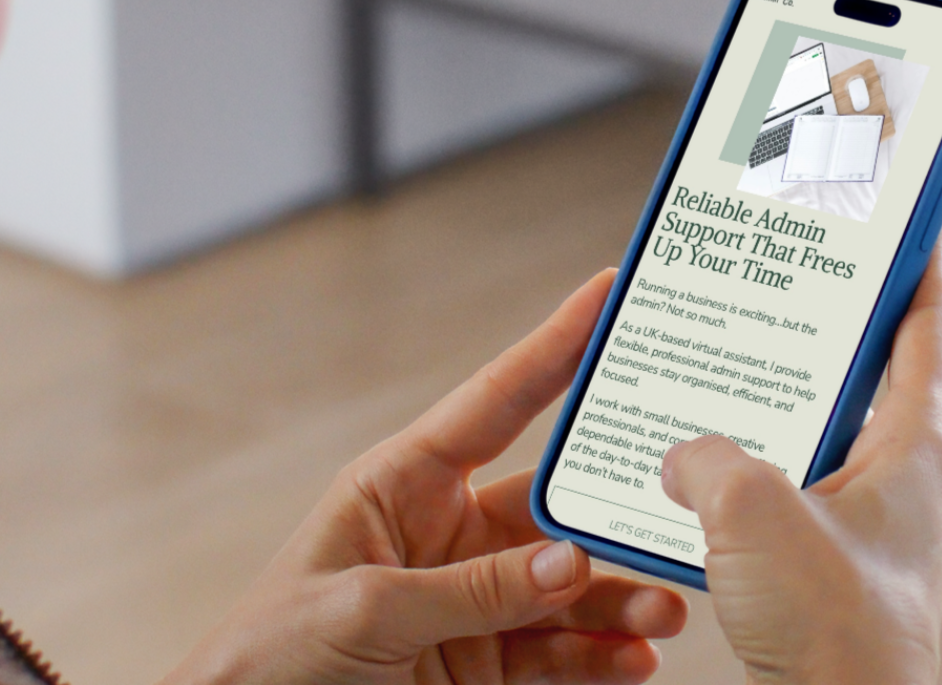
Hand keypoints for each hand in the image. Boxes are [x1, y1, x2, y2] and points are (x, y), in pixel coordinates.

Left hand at [169, 270, 687, 684]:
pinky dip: (602, 655)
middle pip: (551, 506)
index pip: (494, 402)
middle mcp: (448, 533)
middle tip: (672, 509)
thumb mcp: (362, 608)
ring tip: (665, 611)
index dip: (553, 345)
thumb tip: (568, 563)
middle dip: (613, 510)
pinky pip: (559, 651)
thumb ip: (469, 589)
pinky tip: (636, 657)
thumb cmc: (269, 655)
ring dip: (620, 595)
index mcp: (403, 483)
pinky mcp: (485, 664)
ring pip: (567, 585)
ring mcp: (472, 601)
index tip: (609, 293)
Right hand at [662, 221, 941, 684]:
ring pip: (827, 423)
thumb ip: (707, 455)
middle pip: (877, 363)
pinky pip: (794, 478)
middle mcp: (905, 473)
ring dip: (785, 385)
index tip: (908, 206)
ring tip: (731, 345)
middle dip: (835, 310)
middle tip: (792, 259)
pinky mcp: (834, 557)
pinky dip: (755, 452)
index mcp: (918, 445)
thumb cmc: (832, 630)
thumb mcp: (753, 512)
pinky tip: (702, 451)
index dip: (921, 257)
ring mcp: (872, 518)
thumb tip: (683, 453)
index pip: (933, 322)